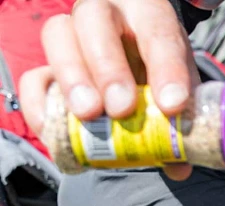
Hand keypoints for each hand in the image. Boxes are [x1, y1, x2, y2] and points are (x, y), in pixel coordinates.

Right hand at [19, 0, 199, 180]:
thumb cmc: (162, 75)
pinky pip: (35, 77)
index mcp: (148, 15)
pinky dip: (39, 102)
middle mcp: (106, 14)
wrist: (137, 65)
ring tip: (89, 116)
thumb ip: (182, 122)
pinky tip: (53, 127)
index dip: (166, 69)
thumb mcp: (180, 91)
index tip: (172, 105)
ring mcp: (72, 35)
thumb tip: (180, 165)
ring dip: (73, 79)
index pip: (158, 32)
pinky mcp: (50, 66)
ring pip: (58, 36)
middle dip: (109, 68)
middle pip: (96, 21)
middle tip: (121, 109)